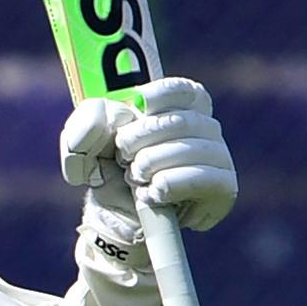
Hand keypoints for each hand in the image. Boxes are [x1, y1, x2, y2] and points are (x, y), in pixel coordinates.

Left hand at [61, 78, 237, 241]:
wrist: (115, 214)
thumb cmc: (106, 169)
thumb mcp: (83, 141)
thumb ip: (88, 119)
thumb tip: (115, 115)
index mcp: (180, 108)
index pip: (186, 91)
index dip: (165, 93)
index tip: (139, 102)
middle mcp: (206, 129)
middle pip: (180, 121)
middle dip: (141, 138)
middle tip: (122, 155)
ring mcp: (219, 158)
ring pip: (188, 150)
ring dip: (150, 164)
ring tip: (134, 177)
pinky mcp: (223, 188)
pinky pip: (199, 178)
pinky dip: (166, 185)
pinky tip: (150, 193)